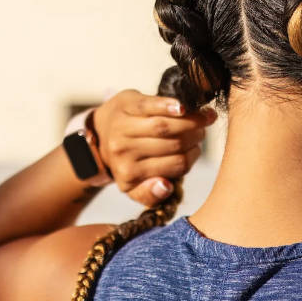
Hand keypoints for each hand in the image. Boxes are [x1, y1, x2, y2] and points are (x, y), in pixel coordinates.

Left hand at [91, 89, 218, 206]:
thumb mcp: (134, 187)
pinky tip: (183, 107)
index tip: (198, 149)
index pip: (176, 165)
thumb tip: (166, 186)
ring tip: (201, 119)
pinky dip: (169, 105)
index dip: (193, 155)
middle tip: (202, 133)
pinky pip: (151, 105)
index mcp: (129, 175)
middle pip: (173, 144)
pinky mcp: (126, 105)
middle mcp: (123, 152)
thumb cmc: (127, 160)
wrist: (100, 133)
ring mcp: (123, 127)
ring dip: (190, 121)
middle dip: (195, 137)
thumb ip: (150, 195)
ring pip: (165, 126)